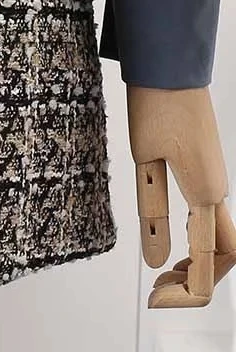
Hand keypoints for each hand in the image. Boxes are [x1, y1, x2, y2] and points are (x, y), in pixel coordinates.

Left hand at [127, 84, 235, 307]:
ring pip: (221, 237)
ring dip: (198, 262)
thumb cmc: (155, 107)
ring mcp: (215, 178)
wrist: (169, 66)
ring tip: (163, 274)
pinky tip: (171, 240)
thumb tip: (154, 258)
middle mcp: (218, 191)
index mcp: (206, 194)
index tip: (156, 301)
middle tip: (159, 292)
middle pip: (223, 256)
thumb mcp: (145, 160)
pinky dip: (196, 239)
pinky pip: (211, 216)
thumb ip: (152, 211)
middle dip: (197, 282)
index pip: (206, 261)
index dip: (186, 291)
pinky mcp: (205, 168)